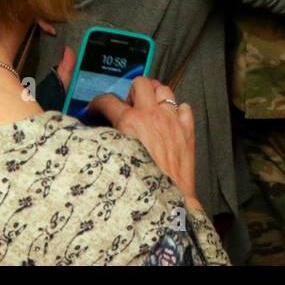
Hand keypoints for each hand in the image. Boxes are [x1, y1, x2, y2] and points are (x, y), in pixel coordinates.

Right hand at [89, 77, 199, 207]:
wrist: (165, 201)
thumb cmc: (137, 185)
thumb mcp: (113, 157)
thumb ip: (108, 138)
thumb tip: (102, 130)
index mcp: (129, 122)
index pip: (108, 100)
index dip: (98, 103)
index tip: (97, 108)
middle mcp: (152, 116)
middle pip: (141, 83)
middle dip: (132, 91)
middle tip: (128, 104)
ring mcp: (172, 121)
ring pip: (165, 90)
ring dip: (155, 95)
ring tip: (150, 106)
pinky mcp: (187, 132)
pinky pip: (185, 108)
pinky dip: (178, 111)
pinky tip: (171, 120)